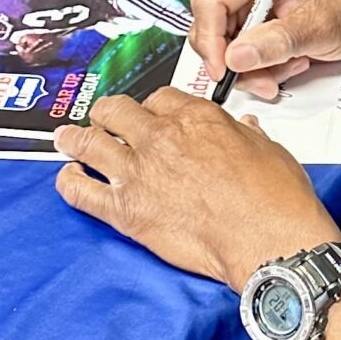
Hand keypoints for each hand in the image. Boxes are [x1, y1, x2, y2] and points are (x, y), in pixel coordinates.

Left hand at [54, 88, 338, 289]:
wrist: (269, 241)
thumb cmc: (275, 199)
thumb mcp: (268, 150)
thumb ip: (246, 136)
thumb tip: (244, 129)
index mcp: (195, 118)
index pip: (158, 99)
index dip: (152, 108)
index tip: (151, 117)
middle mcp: (160, 139)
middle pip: (115, 111)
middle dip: (107, 114)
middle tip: (103, 120)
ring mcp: (138, 173)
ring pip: (89, 143)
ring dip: (73, 139)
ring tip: (65, 138)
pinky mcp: (126, 211)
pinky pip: (82, 192)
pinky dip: (69, 184)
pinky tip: (67, 179)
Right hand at [188, 0, 340, 100]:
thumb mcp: (317, 27)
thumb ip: (276, 42)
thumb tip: (236, 57)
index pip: (209, 3)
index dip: (211, 41)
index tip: (225, 70)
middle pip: (212, 28)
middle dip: (237, 61)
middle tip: (266, 80)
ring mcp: (250, 2)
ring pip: (227, 46)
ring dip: (256, 67)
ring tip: (292, 63)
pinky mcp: (257, 20)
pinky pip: (244, 51)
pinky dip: (264, 65)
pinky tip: (291, 60)